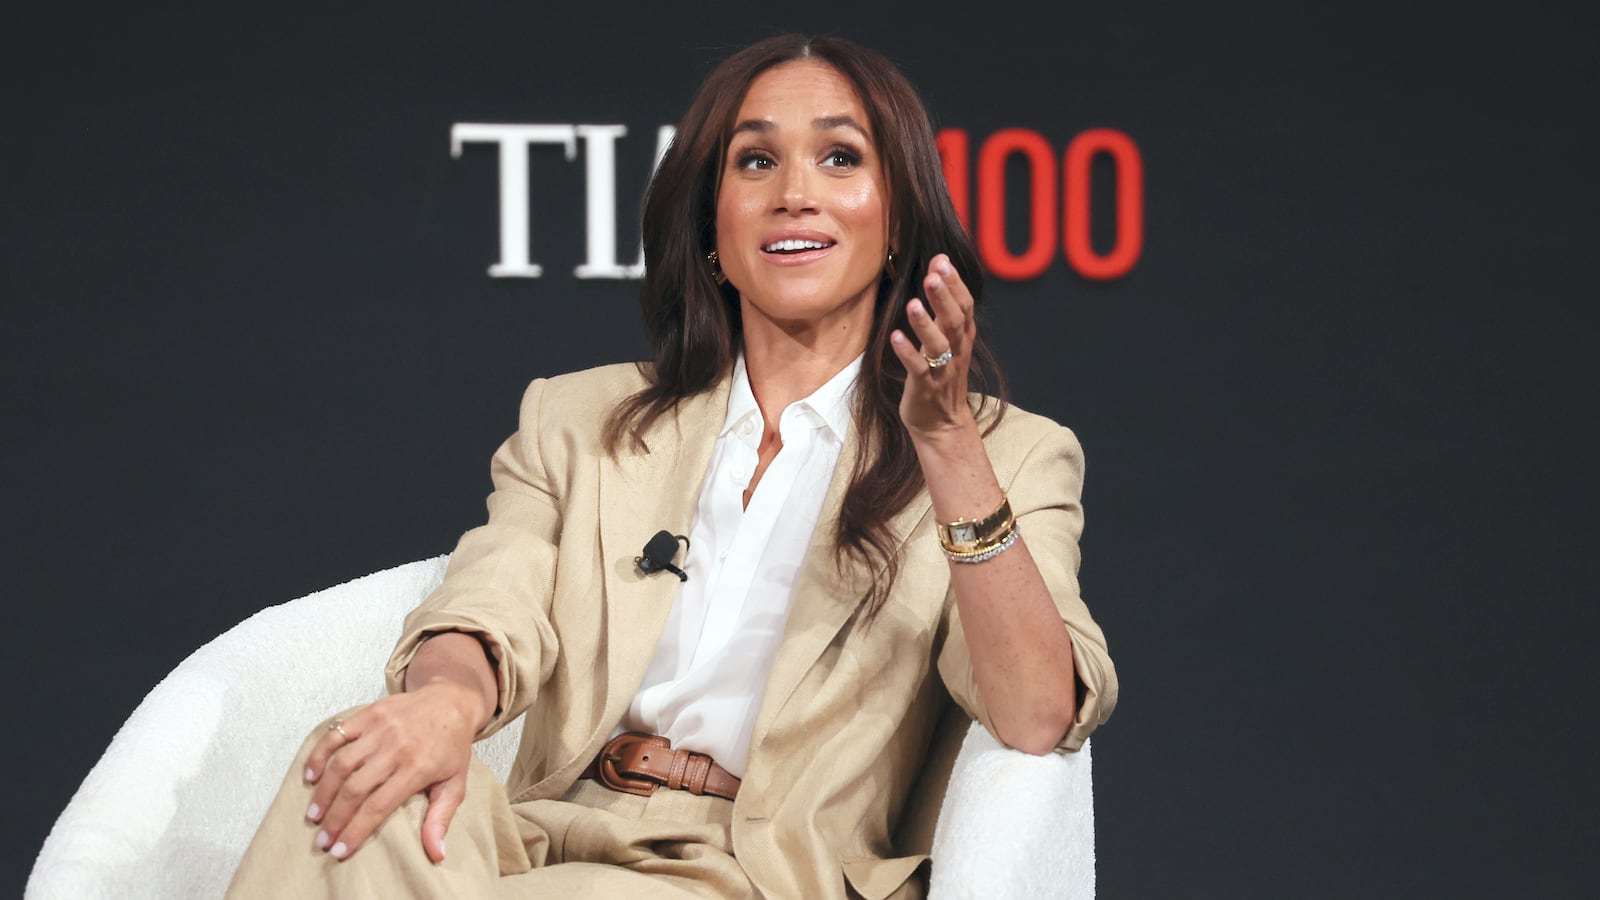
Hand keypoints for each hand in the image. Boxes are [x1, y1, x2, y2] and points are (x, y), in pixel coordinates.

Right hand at [303, 681, 484, 861]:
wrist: (452, 701)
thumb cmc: (452, 747)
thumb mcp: (455, 783)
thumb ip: (441, 818)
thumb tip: (437, 854)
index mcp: (417, 767)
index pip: (378, 805)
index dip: (356, 830)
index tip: (339, 850)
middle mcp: (396, 748)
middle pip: (355, 788)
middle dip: (335, 818)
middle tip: (321, 839)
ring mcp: (380, 728)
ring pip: (342, 763)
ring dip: (324, 791)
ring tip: (314, 814)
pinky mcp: (369, 713)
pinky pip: (337, 734)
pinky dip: (320, 754)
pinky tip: (311, 776)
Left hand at [889, 253, 979, 439]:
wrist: (942, 425)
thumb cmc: (940, 375)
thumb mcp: (947, 338)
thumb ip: (944, 304)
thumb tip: (939, 263)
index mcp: (962, 338)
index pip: (965, 306)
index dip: (955, 284)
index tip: (942, 261)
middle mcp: (956, 352)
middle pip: (954, 321)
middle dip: (944, 297)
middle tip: (934, 274)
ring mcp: (942, 371)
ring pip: (938, 345)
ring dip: (926, 324)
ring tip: (913, 303)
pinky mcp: (925, 388)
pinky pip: (918, 369)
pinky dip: (907, 353)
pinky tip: (896, 336)